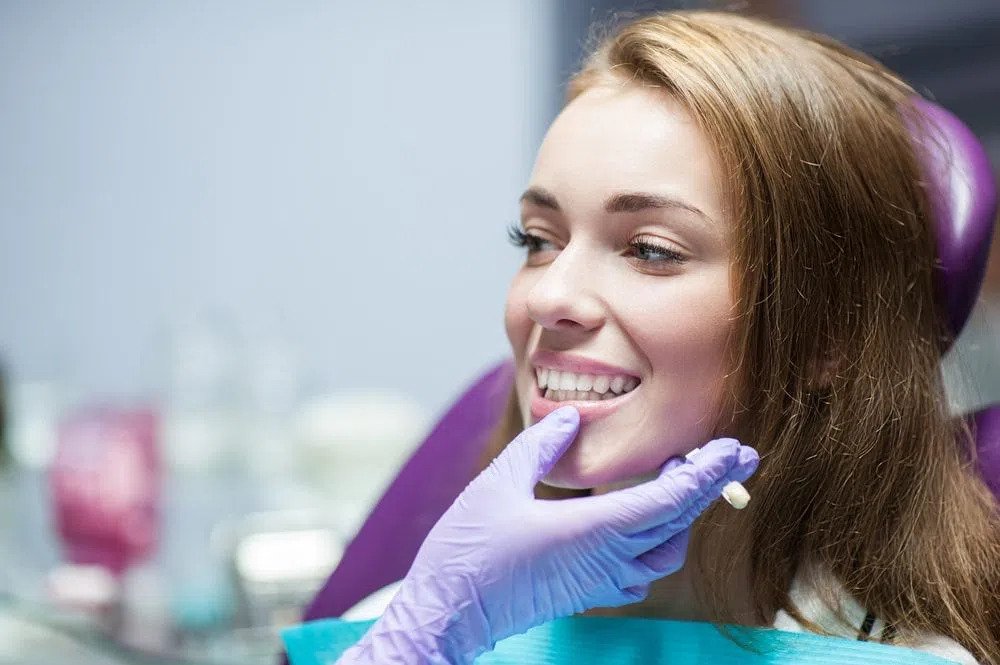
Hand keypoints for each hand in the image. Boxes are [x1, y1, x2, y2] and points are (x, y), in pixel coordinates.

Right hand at [337, 406, 758, 663]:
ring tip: (684, 481)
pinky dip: (657, 545)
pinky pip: (641, 572)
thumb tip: (571, 418)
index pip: (669, 500)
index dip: (706, 473)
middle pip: (677, 523)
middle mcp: (606, 559)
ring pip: (665, 552)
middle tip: (734, 454)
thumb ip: (540, 446)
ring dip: (684, 516)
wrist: (448, 612)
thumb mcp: (499, 483)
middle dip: (710, 486)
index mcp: (592, 530)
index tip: (734, 450)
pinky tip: (644, 526)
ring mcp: (599, 582)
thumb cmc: (468, 550)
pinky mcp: (587, 593)